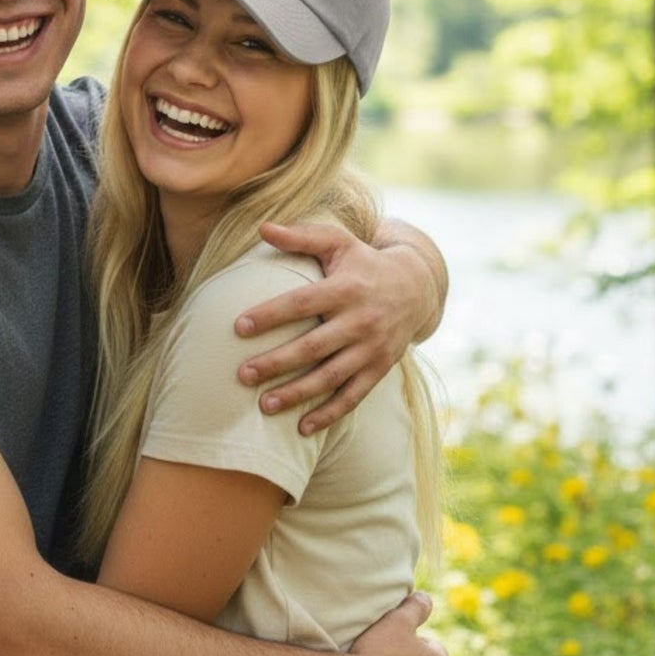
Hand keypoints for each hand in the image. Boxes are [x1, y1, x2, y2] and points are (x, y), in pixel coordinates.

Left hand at [235, 222, 437, 433]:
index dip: (270, 315)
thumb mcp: (338, 242)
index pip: (302, 303)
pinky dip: (329, 414)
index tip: (238, 326)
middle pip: (312, 347)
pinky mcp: (379, 369)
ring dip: (297, 394)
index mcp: (346, 288)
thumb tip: (262, 228)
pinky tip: (302, 428)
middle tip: (242, 375)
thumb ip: (301, 236)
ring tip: (263, 406)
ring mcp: (372, 348)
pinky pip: (353, 396)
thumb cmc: (363, 262)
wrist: (416, 287)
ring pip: (330, 377)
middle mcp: (360, 321)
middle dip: (276, 363)